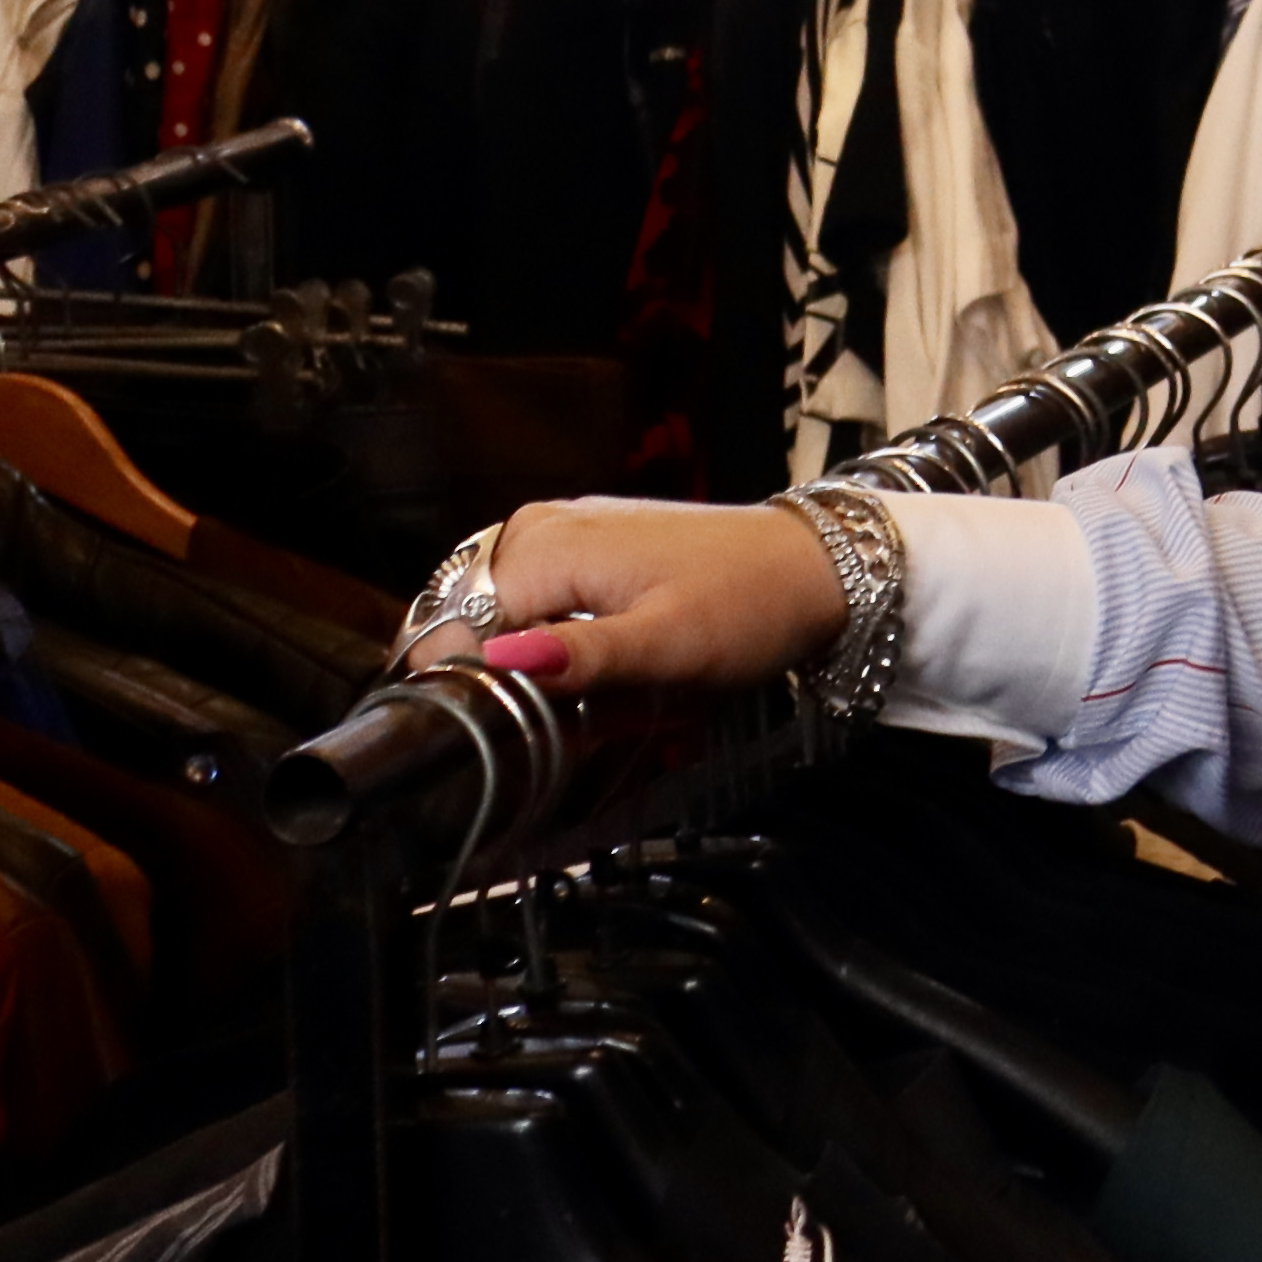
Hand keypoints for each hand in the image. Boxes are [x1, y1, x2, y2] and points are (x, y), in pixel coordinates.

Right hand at [430, 499, 847, 695]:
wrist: (812, 566)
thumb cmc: (747, 605)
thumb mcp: (669, 646)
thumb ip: (583, 657)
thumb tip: (501, 660)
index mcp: (545, 549)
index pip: (449, 631)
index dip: (466, 690)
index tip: (501, 733)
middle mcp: (535, 528)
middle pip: (462, 622)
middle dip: (495, 679)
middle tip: (556, 716)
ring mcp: (557, 530)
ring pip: (493, 615)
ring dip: (520, 664)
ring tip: (577, 693)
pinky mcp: (580, 545)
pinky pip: (528, 599)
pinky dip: (544, 639)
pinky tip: (584, 665)